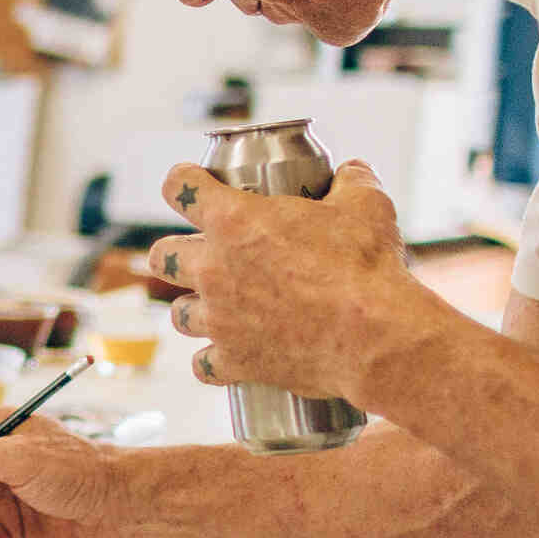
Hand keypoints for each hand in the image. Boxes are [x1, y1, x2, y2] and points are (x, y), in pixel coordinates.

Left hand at [149, 159, 424, 399]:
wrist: (376, 338)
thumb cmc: (367, 268)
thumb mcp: (366, 208)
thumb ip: (352, 182)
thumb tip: (352, 172)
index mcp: (233, 220)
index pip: (179, 188)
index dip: (183, 182)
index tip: (190, 184)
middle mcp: (214, 268)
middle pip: (162, 256)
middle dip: (177, 254)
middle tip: (201, 256)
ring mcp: (219, 318)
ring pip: (178, 314)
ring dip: (195, 309)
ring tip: (217, 308)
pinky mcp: (235, 361)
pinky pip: (203, 365)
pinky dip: (214, 362)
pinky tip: (228, 357)